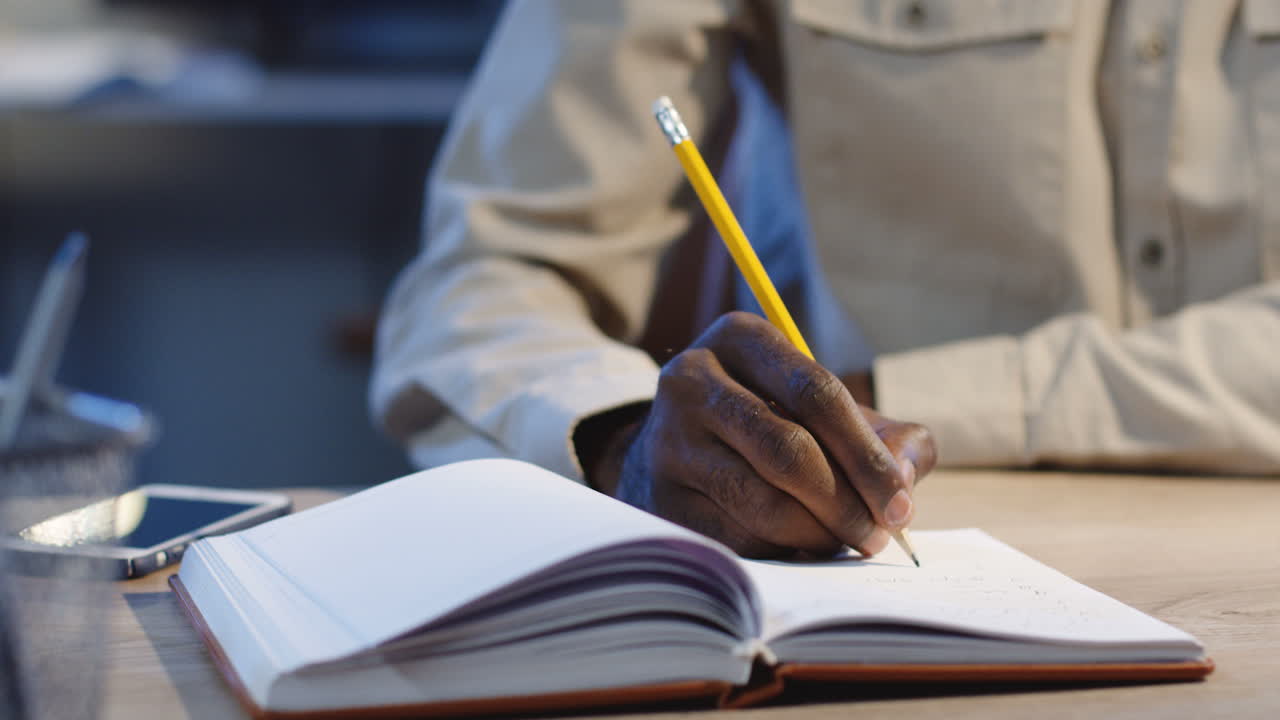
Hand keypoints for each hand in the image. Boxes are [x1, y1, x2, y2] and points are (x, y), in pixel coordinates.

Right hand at [579, 312, 936, 558]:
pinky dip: (781, 552)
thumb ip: (886, 434)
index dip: (865, 453)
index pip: (816, 392)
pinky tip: (801, 548)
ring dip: (819, 534)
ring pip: (762, 502)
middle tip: (878, 534)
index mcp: (740, 338)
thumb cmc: (771, 422)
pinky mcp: (658, 497)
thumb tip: (903, 479)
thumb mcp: (822, 407)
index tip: (901, 502)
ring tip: (845, 542)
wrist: (675, 448)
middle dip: (846, 502)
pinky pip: (735, 538)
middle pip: (788, 450)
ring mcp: (667, 440)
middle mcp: (691, 379)